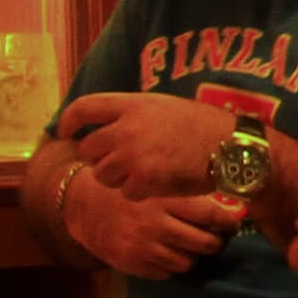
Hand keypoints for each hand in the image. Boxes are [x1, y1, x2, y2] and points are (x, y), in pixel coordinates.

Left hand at [57, 91, 239, 197]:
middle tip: (117, 163)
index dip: (68, 122)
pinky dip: (138, 193)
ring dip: (116, 178)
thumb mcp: (163, 107)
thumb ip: (132, 114)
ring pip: (102, 175)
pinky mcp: (145, 180)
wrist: (231, 148)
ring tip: (141, 174)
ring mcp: (134, 155)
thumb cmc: (202, 126)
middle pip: (88, 150)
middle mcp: (127, 128)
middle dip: (98, 159)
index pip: (84, 108)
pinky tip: (157, 184)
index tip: (66, 133)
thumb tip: (104, 127)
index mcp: (132, 104)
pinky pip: (124, 193)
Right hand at [64, 171, 243, 280]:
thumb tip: (228, 206)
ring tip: (189, 246)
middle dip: (216, 244)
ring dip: (192, 256)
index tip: (233, 224)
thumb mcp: (155, 181)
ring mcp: (144, 247)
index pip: (212, 216)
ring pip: (188, 263)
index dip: (229, 223)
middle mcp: (157, 224)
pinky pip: (166, 273)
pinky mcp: (133, 264)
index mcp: (166, 199)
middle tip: (217, 239)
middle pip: (206, 244)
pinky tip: (164, 251)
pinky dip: (170, 265)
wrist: (84, 206)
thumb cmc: (130, 190)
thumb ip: (185, 192)